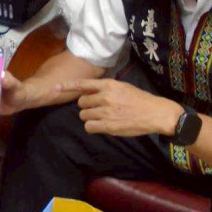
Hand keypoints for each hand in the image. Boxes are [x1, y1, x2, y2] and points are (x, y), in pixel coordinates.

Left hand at [56, 78, 180, 136]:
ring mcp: (106, 112)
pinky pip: (89, 127)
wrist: (155, 113)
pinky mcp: (108, 126)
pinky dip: (92, 127)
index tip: (56, 87)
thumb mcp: (123, 87)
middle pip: (81, 102)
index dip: (68, 86)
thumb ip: (106, 88)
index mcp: (109, 85)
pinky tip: (102, 126)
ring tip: (102, 117)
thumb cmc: (140, 100)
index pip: (83, 84)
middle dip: (86, 106)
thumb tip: (90, 92)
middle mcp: (105, 97)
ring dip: (89, 117)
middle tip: (96, 109)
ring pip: (84, 115)